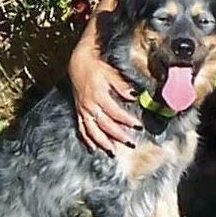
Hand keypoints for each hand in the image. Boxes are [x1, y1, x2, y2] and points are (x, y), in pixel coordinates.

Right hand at [68, 36, 140, 154]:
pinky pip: (82, 128)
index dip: (127, 120)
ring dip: (102, 143)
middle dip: (118, 136)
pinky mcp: (78, 111)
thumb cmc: (96, 67)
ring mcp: (83, 110)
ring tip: (112, 152)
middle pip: (105, 125)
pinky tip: (93, 148)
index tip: (138, 126)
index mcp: (99, 96)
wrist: (77, 63)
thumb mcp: (111, 73)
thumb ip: (122, 86)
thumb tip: (135, 97)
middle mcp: (90, 105)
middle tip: (130, 143)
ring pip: (92, 130)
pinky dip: (87, 139)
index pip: (115, 113)